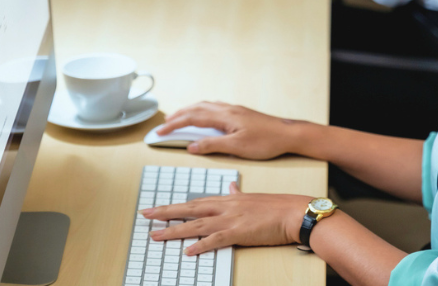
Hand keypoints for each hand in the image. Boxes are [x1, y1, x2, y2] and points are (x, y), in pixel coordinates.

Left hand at [142, 184, 310, 254]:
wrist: (291, 211)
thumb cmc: (275, 206)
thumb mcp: (252, 196)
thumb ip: (237, 193)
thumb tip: (230, 186)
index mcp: (227, 199)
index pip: (195, 202)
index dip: (176, 206)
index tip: (159, 207)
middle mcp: (225, 206)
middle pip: (189, 209)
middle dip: (166, 213)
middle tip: (146, 215)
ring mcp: (230, 219)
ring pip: (196, 225)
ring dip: (175, 230)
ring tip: (156, 235)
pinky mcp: (239, 232)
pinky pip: (216, 240)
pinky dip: (201, 245)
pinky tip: (189, 251)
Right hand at [156, 101, 304, 158]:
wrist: (288, 134)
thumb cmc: (265, 142)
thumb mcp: (237, 148)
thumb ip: (212, 145)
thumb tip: (191, 145)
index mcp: (224, 116)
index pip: (192, 118)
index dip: (174, 125)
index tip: (160, 132)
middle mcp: (227, 109)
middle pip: (196, 108)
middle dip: (178, 116)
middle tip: (164, 125)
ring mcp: (234, 110)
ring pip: (205, 106)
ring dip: (189, 111)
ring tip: (178, 119)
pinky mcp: (240, 113)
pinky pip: (214, 108)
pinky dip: (202, 111)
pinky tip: (204, 117)